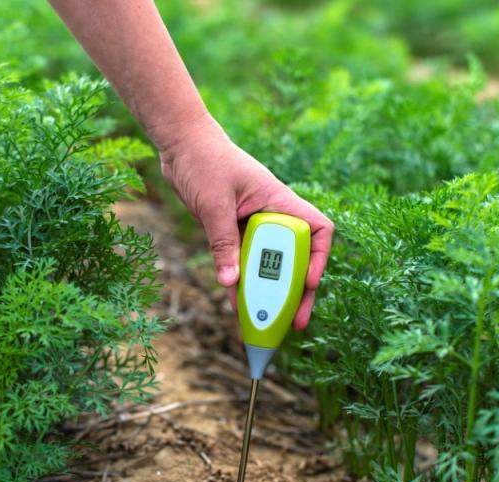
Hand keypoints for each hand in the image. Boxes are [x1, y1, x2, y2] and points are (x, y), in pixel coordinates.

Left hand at [155, 114, 333, 329]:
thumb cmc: (203, 159)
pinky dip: (240, 283)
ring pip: (267, 264)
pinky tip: (236, 305)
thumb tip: (231, 282)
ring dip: (266, 292)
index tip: (307, 282)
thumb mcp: (214, 204)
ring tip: (265, 321)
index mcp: (279, 201)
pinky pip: (242, 262)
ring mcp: (252, 224)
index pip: (317, 230)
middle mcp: (271, 215)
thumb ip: (223, 242)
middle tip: (293, 320)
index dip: (318, 258)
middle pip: (293, 257)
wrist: (180, 144)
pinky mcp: (233, 231)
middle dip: (294, 290)